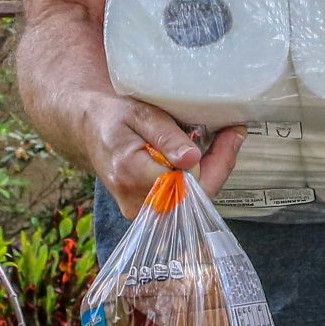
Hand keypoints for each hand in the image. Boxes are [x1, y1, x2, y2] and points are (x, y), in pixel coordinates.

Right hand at [80, 94, 244, 216]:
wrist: (89, 130)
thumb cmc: (113, 117)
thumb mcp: (139, 114)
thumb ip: (165, 136)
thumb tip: (192, 159)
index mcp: (131, 174)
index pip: (188, 182)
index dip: (217, 160)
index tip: (234, 132)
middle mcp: (135, 202)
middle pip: (195, 197)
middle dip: (220, 165)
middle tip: (235, 133)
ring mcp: (141, 211)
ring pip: (192, 200)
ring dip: (211, 170)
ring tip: (224, 138)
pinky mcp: (147, 210)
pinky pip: (182, 199)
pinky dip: (197, 177)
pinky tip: (205, 155)